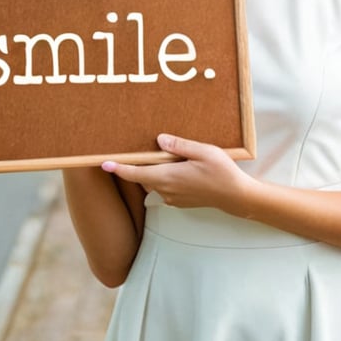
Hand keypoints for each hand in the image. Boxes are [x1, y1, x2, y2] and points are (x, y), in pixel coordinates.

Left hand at [102, 134, 252, 214]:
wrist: (236, 196)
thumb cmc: (221, 172)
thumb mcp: (203, 151)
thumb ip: (180, 145)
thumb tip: (159, 139)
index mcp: (169, 177)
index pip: (136, 174)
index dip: (119, 169)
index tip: (104, 164)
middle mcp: (167, 190)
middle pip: (143, 177)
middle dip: (138, 165)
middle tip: (137, 151)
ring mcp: (173, 198)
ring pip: (154, 182)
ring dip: (154, 171)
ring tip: (165, 156)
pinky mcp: (179, 201)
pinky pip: (165, 187)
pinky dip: (165, 178)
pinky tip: (178, 168)